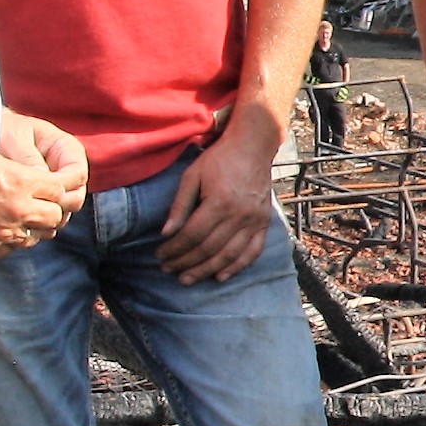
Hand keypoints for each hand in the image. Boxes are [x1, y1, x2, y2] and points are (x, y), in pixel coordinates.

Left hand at [0, 110, 92, 215]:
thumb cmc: (4, 130)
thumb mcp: (14, 138)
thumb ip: (28, 156)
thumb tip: (41, 176)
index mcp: (68, 149)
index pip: (77, 175)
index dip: (63, 187)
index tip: (39, 193)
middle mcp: (69, 169)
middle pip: (76, 196)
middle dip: (57, 206)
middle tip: (29, 211)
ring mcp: (60, 185)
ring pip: (65, 209)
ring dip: (48, 217)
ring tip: (22, 216)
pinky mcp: (48, 197)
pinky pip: (51, 214)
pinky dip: (39, 220)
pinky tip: (20, 219)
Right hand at [0, 145, 75, 258]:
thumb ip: (22, 173)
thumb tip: (42, 182)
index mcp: (21, 183)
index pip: (62, 189)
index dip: (63, 185)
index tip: (60, 183)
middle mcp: (18, 212)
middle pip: (56, 217)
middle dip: (54, 208)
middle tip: (46, 200)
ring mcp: (4, 234)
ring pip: (39, 236)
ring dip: (38, 225)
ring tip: (25, 213)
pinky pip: (15, 247)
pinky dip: (16, 238)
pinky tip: (5, 225)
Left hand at [156, 112, 282, 283]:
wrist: (253, 147)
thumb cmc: (219, 160)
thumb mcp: (192, 176)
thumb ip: (179, 206)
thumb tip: (166, 234)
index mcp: (219, 201)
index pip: (192, 235)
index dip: (174, 249)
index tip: (161, 255)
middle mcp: (239, 215)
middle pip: (208, 248)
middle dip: (185, 262)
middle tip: (168, 269)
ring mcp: (254, 221)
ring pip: (228, 255)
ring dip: (206, 270)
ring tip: (187, 278)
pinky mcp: (264, 223)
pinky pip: (252, 252)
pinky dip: (237, 267)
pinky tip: (220, 276)